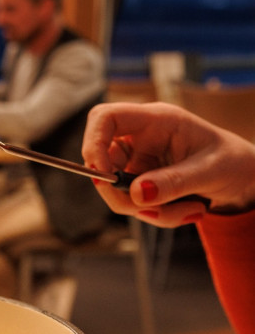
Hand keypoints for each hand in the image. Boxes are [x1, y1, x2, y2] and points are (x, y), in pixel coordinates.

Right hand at [81, 102, 254, 226]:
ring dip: (149, 210)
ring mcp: (137, 160)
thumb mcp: (211, 171)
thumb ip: (174, 182)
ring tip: (190, 210)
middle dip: (121, 194)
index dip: (93, 143)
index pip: (105, 118)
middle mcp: (139, 138)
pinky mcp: (139, 181)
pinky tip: (186, 211)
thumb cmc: (232, 161)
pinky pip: (132, 203)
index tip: (102, 175)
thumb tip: (136, 194)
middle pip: (102, 161)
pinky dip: (156, 215)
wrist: (243, 177)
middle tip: (153, 209)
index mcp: (156, 120)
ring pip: (116, 190)